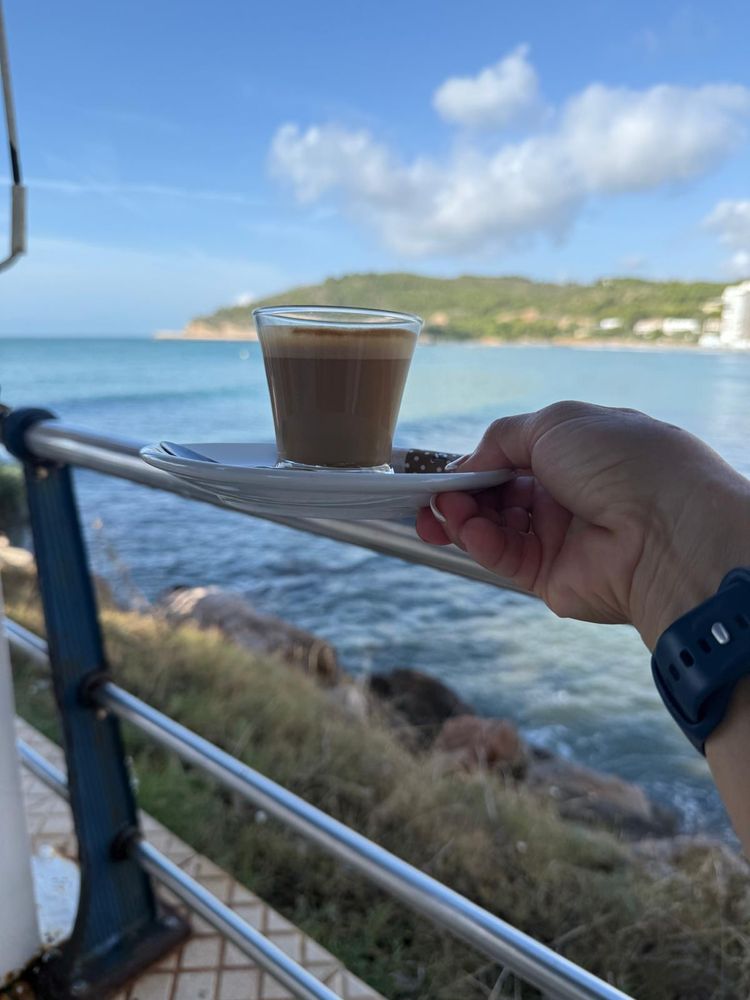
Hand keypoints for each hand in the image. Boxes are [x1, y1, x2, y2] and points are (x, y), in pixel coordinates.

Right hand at [417, 401, 749, 648]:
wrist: (664, 525)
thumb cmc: (618, 460)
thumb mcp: (554, 424)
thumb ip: (502, 439)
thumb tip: (466, 464)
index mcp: (575, 455)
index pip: (511, 460)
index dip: (475, 465)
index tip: (442, 472)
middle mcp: (567, 496)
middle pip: (496, 497)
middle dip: (459, 496)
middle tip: (429, 498)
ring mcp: (559, 538)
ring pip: (494, 528)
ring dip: (462, 518)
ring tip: (440, 511)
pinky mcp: (551, 576)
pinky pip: (505, 557)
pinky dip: (480, 541)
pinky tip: (465, 528)